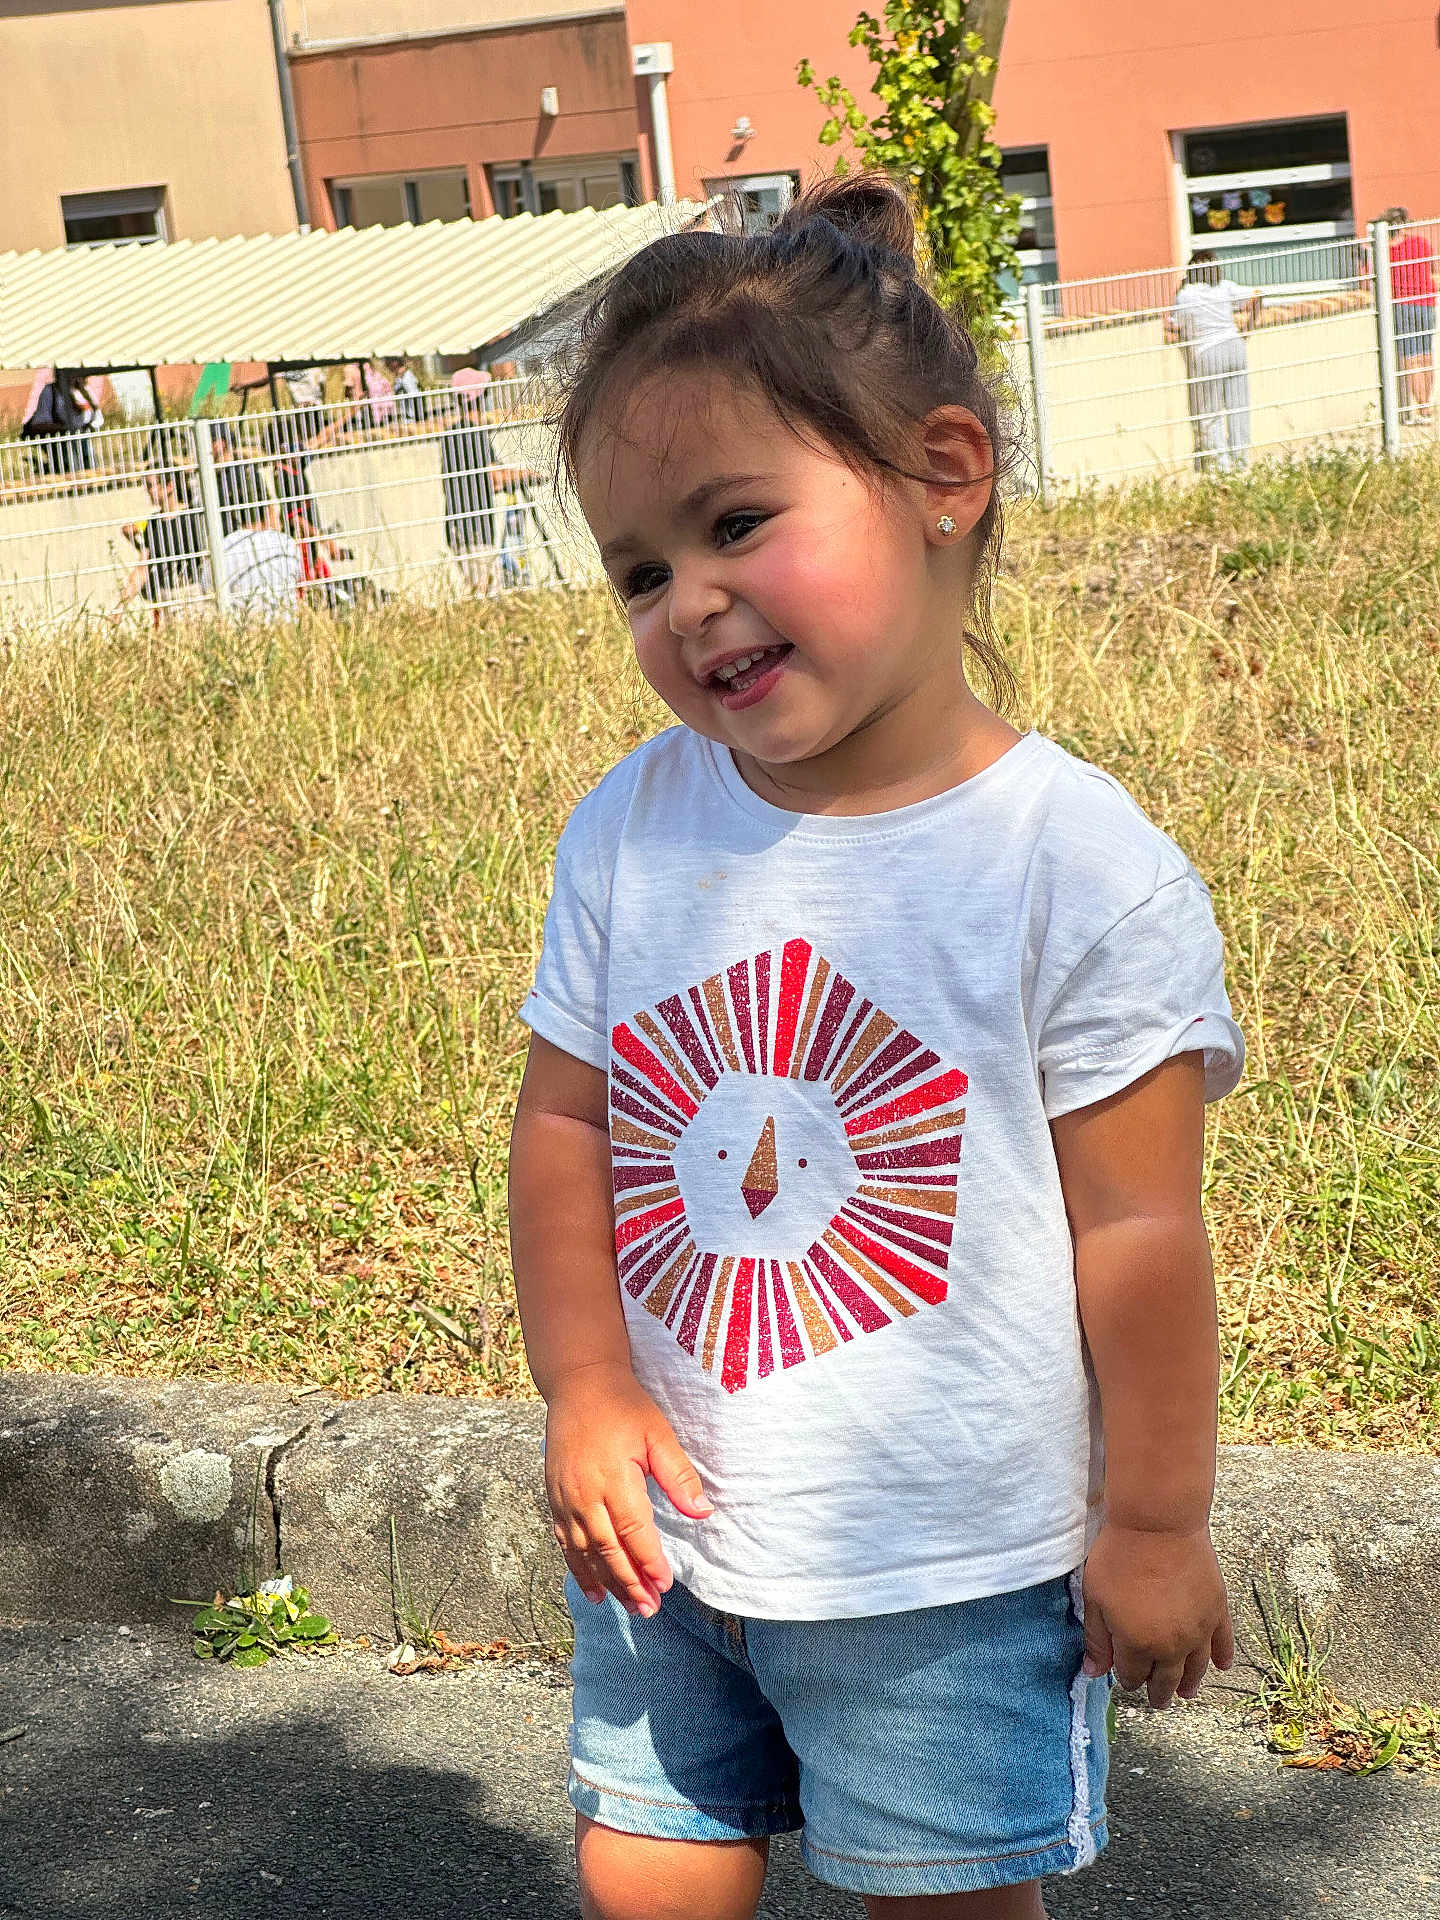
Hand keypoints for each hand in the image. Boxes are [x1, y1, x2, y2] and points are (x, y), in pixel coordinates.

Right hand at [544, 1362, 712, 1618]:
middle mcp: (585, 1493)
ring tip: (630, 1607)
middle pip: (607, 1550)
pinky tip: (595, 1591)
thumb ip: (678, 1476)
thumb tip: (704, 1512)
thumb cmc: (623, 1406)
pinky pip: (565, 1542)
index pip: (633, 1530)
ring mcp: (565, 1498)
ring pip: (585, 1552)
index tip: (666, 1584)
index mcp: (613, 1477)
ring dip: (608, 1583)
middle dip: (630, 1583)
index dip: (649, 1561)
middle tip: (650, 1609)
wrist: (578, 1384)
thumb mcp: (658, 1434)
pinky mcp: (555, 1498)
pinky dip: (579, 1570)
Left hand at [1081, 1521, 1233, 1709]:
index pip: (1132, 1675)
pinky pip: (1223, 1643)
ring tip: (1186, 1693)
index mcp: (1137, 1644)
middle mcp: (1171, 1645)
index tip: (1126, 1677)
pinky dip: (1223, 1657)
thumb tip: (1092, 1674)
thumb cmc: (1119, 1557)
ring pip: (1195, 1668)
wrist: (1157, 1525)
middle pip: (1165, 1678)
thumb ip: (1096, 1640)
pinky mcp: (1217, 1611)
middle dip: (1158, 1692)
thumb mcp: (1095, 1598)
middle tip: (1158, 1701)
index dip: (1127, 1678)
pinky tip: (1222, 1667)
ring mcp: (1198, 1630)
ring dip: (1189, 1684)